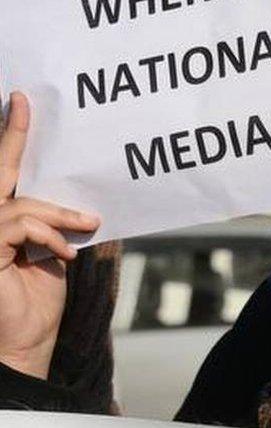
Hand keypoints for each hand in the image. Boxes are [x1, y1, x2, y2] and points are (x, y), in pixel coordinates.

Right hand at [0, 92, 99, 378]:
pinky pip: (19, 225)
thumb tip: (77, 199)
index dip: (12, 136)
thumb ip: (53, 222)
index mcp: (1, 218)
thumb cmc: (36, 302)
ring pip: (21, 203)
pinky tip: (65, 252)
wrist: (25, 343)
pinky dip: (49, 234)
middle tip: (24, 102)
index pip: (6, 173)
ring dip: (59, 213)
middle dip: (13, 136)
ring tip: (87, 225)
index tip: (21, 101)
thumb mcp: (52, 252)